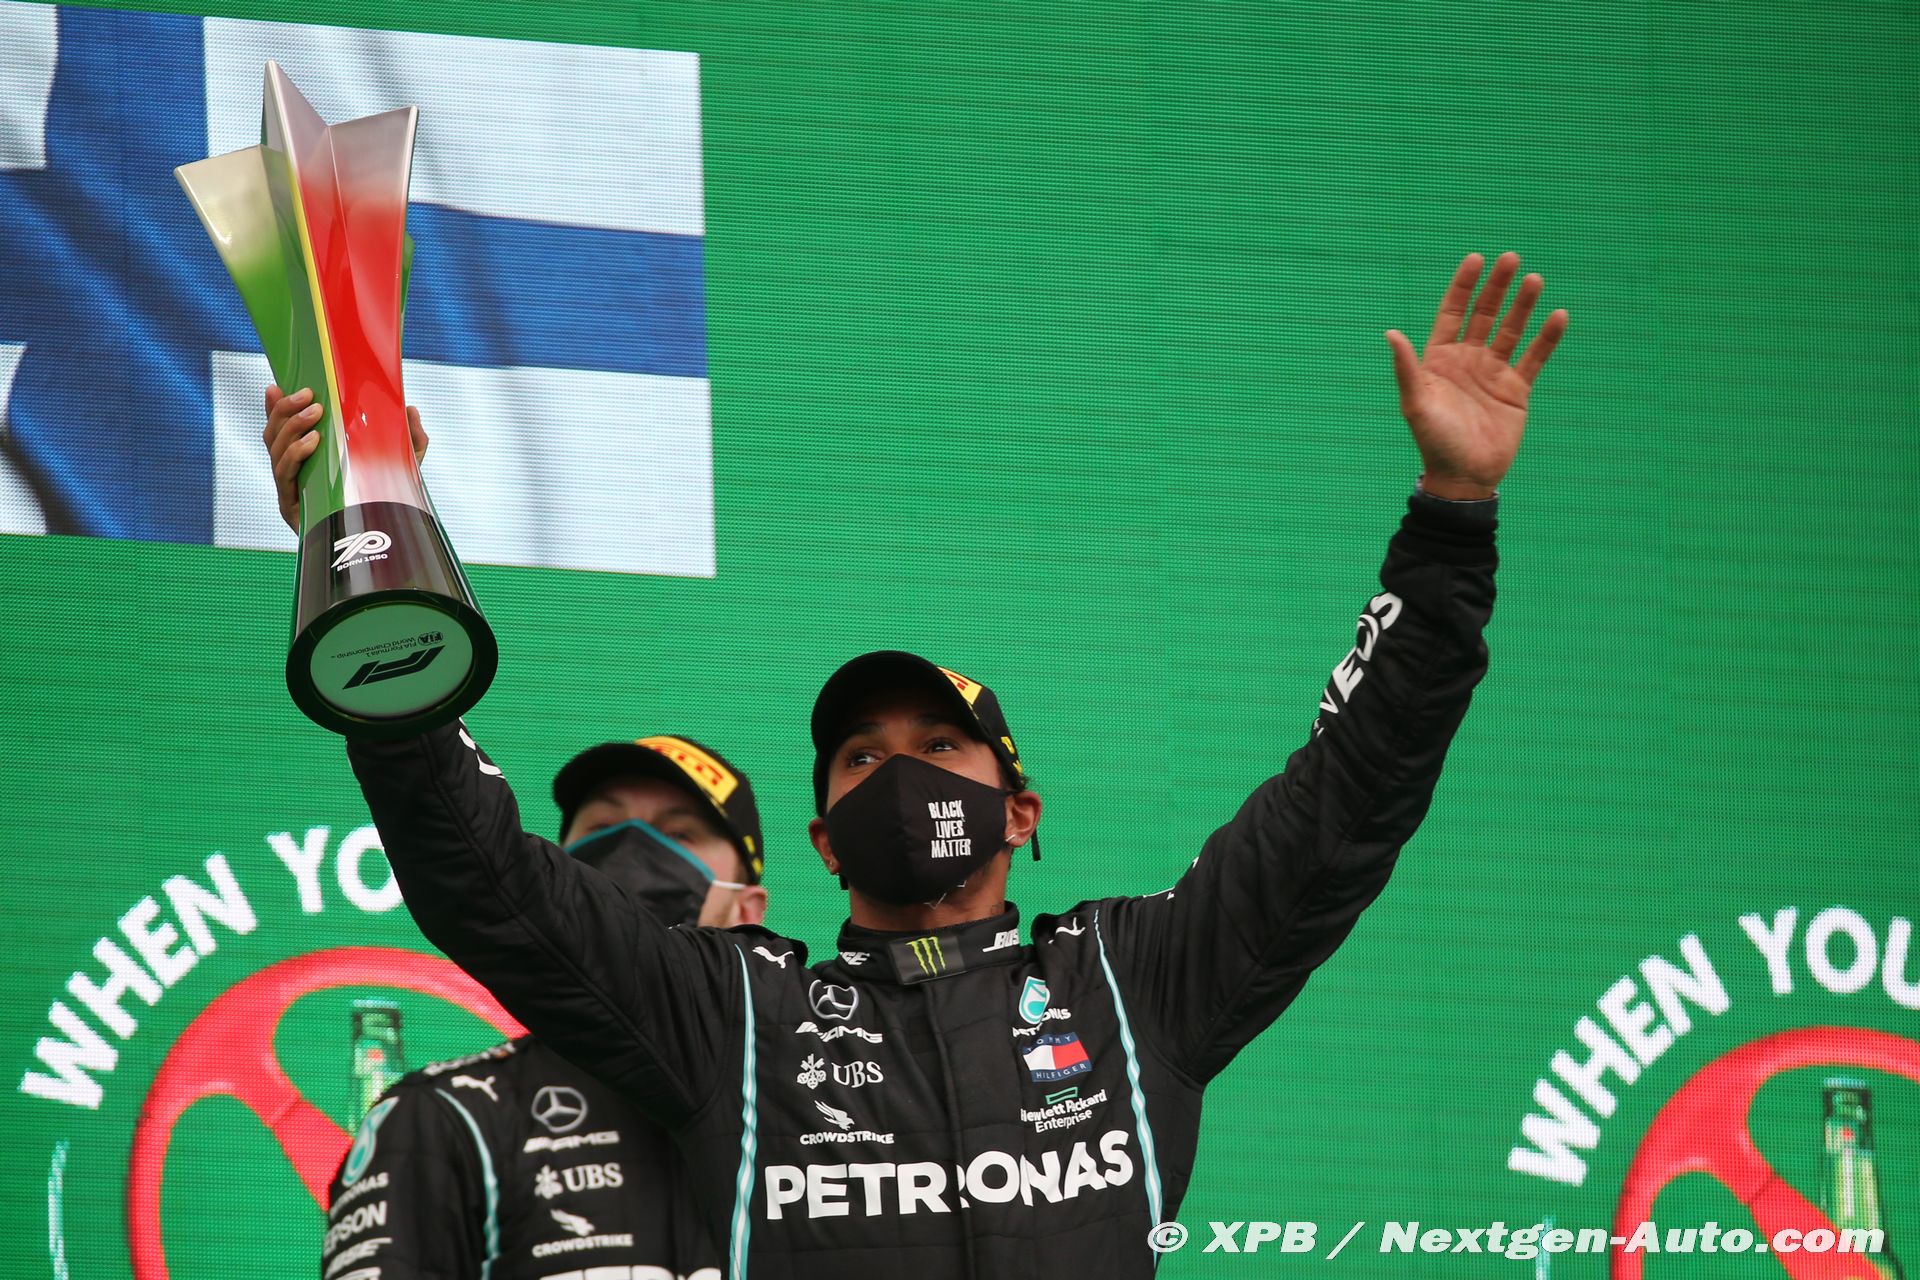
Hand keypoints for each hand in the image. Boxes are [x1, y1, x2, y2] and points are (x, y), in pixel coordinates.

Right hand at [261, 386, 428, 531]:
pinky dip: (296, 454)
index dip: (275, 407)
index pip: (282, 429)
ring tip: (315, 414)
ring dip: (292, 427)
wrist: (380, 546)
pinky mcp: (292, 506)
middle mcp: (294, 473)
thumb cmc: (383, 502)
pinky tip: (313, 442)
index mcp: (308, 459)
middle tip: (310, 396)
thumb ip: (408, 439)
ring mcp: (291, 489)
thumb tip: (411, 409)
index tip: (277, 385)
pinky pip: (286, 474)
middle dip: (286, 410)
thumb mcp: (399, 467)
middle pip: (273, 435)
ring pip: (276, 450)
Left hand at [1385, 252, 1567, 499]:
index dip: (1463, 287)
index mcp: (1440, 360)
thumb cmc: (1434, 442)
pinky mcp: (1516, 390)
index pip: (1452, 313)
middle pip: (1484, 314)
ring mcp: (1493, 373)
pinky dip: (1546, 338)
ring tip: (1534, 279)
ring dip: (1523, 305)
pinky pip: (1534, 358)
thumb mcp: (1416, 403)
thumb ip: (1406, 368)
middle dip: (1496, 287)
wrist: (1464, 477)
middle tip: (1510, 258)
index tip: (1475, 259)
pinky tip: (1558, 316)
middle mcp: (1467, 361)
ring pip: (1511, 330)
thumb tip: (1390, 333)